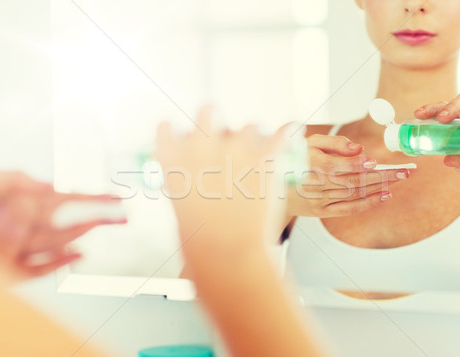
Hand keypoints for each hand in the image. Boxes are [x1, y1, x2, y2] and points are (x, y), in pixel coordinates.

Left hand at [0, 171, 125, 277]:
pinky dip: (60, 263)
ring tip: (106, 224)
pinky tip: (77, 254)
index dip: (89, 198)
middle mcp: (23, 226)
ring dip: (85, 234)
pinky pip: (41, 269)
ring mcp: (18, 249)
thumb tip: (48, 186)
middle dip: (98, 216)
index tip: (110, 195)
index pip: (63, 199)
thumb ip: (13, 179)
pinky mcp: (10, 271)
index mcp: (18, 203)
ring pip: (60, 242)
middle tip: (121, 213)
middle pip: (69, 221)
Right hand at [155, 107, 288, 265]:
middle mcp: (200, 146)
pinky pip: (281, 135)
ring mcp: (232, 149)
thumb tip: (204, 177)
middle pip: (207, 111)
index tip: (182, 137)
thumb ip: (191, 183)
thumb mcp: (182, 208)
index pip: (167, 129)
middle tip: (223, 135)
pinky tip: (293, 128)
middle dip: (215, 118)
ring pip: (248, 126)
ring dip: (253, 137)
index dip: (176, 132)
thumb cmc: (201, 240)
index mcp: (172, 159)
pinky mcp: (262, 159)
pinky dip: (288, 132)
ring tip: (258, 153)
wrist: (227, 254)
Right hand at [286, 134, 409, 217]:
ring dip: (379, 187)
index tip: (375, 161)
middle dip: (382, 176)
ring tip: (399, 179)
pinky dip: (367, 204)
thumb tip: (358, 148)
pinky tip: (384, 196)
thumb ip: (333, 142)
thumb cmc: (293, 159)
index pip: (339, 166)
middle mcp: (316, 184)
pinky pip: (348, 209)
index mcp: (311, 164)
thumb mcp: (307, 142)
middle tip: (405, 171)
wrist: (271, 188)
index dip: (358, 165)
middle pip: (354, 181)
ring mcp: (319, 200)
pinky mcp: (322, 211)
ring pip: (354, 194)